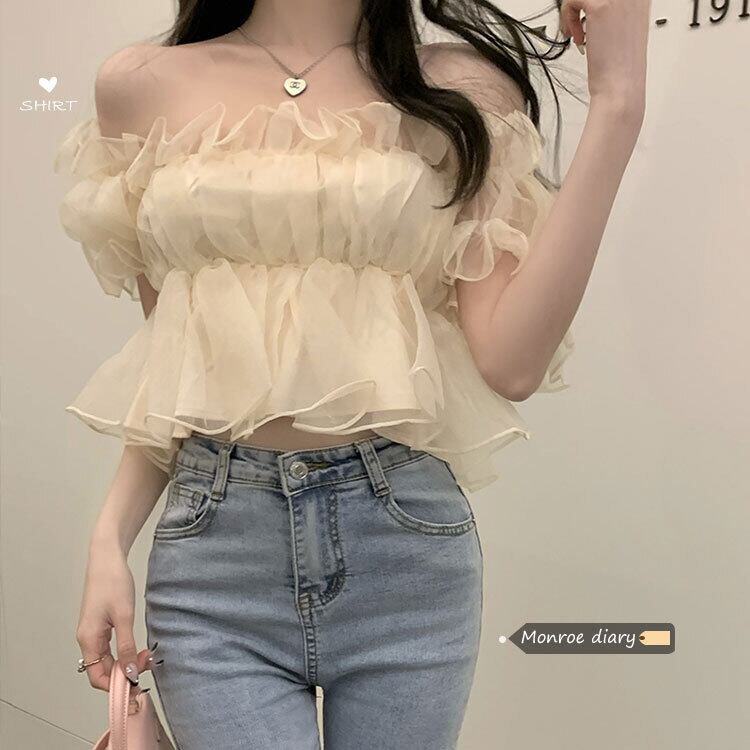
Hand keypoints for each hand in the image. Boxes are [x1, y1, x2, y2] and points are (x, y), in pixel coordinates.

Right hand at [76, 541, 151, 690]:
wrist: (107, 558)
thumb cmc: (113, 583)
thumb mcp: (124, 616)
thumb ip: (126, 646)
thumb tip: (129, 673)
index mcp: (88, 640)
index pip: (97, 677)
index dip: (116, 686)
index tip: (137, 685)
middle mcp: (87, 639)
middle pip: (103, 669)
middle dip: (125, 673)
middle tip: (148, 666)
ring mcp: (93, 632)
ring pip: (108, 658)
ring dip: (126, 662)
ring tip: (147, 657)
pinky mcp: (101, 624)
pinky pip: (111, 646)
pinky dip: (125, 650)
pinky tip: (138, 648)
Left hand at [560, 0, 650, 118]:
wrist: (621, 86)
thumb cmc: (620, 66)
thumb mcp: (624, 28)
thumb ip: (615, 12)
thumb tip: (596, 10)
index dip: (593, 7)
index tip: (588, 19)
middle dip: (583, 7)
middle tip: (580, 26)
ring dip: (574, 12)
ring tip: (576, 32)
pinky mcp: (600, 7)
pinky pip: (572, 0)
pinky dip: (567, 16)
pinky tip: (575, 36)